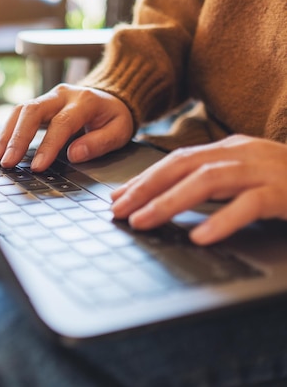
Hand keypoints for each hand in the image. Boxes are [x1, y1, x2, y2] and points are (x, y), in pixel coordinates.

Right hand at [0, 84, 133, 171]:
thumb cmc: (114, 117)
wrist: (111, 96)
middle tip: (7, 162)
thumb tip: (73, 154)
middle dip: (17, 138)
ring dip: (5, 135)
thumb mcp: (119, 131)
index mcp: (84, 101)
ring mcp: (48, 97)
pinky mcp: (38, 104)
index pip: (61, 123)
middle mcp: (62, 94)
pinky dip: (5, 131)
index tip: (37, 167)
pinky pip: (17, 114)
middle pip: (32, 111)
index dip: (47, 146)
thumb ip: (99, 143)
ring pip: (20, 110)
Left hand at [111, 135, 286, 244]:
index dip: (143, 179)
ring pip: (208, 181)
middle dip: (145, 189)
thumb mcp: (245, 179)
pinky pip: (250, 205)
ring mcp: (265, 169)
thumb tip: (167, 201)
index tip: (117, 198)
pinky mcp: (285, 191)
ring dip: (169, 202)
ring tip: (143, 222)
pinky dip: (222, 220)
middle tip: (117, 211)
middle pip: (182, 166)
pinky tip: (200, 236)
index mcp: (229, 149)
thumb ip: (212, 185)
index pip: (175, 160)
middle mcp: (242, 153)